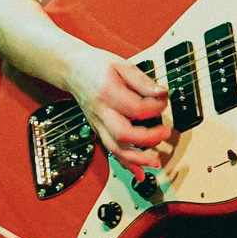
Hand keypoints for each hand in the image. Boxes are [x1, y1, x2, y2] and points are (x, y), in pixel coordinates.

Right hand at [62, 43, 171, 173]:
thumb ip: (143, 81)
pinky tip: (139, 173)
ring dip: (137, 159)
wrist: (71, 69)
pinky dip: (125, 164)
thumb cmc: (96, 65)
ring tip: (155, 163)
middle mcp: (101, 112)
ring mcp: (98, 123)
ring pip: (115, 148)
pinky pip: (111, 150)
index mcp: (108, 93)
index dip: (156, 107)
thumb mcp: (121, 64)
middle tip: (165, 132)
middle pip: (124, 134)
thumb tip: (162, 93)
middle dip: (148, 138)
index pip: (136, 108)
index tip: (163, 101)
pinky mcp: (98, 129)